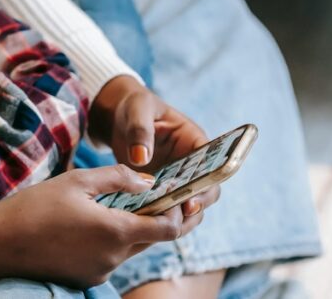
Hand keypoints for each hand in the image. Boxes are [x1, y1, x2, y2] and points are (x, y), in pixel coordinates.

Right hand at [0, 164, 200, 287]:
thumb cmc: (34, 207)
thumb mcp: (76, 180)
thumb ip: (117, 178)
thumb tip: (147, 180)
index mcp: (116, 231)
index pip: (168, 228)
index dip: (182, 213)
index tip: (185, 196)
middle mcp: (114, 257)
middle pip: (153, 240)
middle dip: (162, 218)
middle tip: (166, 196)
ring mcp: (100, 270)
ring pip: (130, 247)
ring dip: (134, 227)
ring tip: (125, 202)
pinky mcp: (85, 276)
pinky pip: (110, 256)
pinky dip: (112, 238)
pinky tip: (95, 220)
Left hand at [89, 75, 220, 217]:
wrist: (117, 116)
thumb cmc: (134, 106)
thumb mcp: (137, 110)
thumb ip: (139, 130)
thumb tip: (140, 158)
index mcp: (194, 140)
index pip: (214, 165)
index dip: (210, 183)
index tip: (192, 199)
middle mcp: (192, 163)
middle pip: (206, 190)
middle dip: (196, 205)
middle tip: (177, 217)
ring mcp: (177, 178)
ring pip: (188, 204)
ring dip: (179, 216)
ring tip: (161, 224)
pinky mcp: (161, 189)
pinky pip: (166, 207)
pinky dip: (159, 216)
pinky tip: (145, 223)